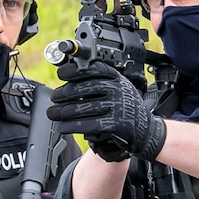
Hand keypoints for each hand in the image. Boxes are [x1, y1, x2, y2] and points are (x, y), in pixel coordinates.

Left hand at [48, 63, 165, 162]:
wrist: (146, 130)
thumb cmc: (126, 107)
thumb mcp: (118, 87)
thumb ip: (100, 80)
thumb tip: (71, 75)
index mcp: (116, 78)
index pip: (93, 69)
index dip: (74, 70)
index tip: (61, 73)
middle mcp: (117, 90)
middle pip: (83, 88)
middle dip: (63, 93)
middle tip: (54, 98)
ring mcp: (117, 107)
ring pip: (82, 108)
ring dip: (62, 112)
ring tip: (53, 113)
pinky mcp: (115, 125)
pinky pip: (88, 124)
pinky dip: (72, 126)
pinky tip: (63, 127)